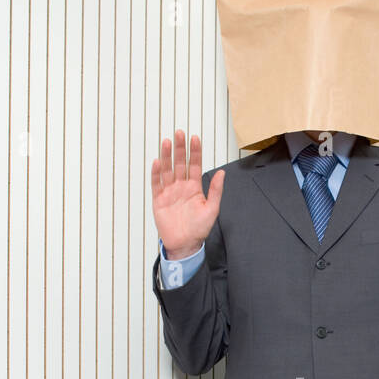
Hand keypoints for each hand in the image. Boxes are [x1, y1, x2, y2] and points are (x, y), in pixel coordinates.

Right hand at [151, 130, 224, 259]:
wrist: (185, 244)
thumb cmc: (199, 229)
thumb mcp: (212, 209)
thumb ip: (216, 190)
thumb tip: (222, 173)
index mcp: (194, 187)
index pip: (194, 165)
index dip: (194, 152)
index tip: (194, 138)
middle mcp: (181, 187)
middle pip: (179, 163)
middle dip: (179, 148)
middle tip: (179, 133)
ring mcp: (169, 192)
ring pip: (167, 170)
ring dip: (166, 156)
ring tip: (167, 142)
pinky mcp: (159, 200)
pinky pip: (157, 184)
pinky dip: (156, 173)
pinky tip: (157, 162)